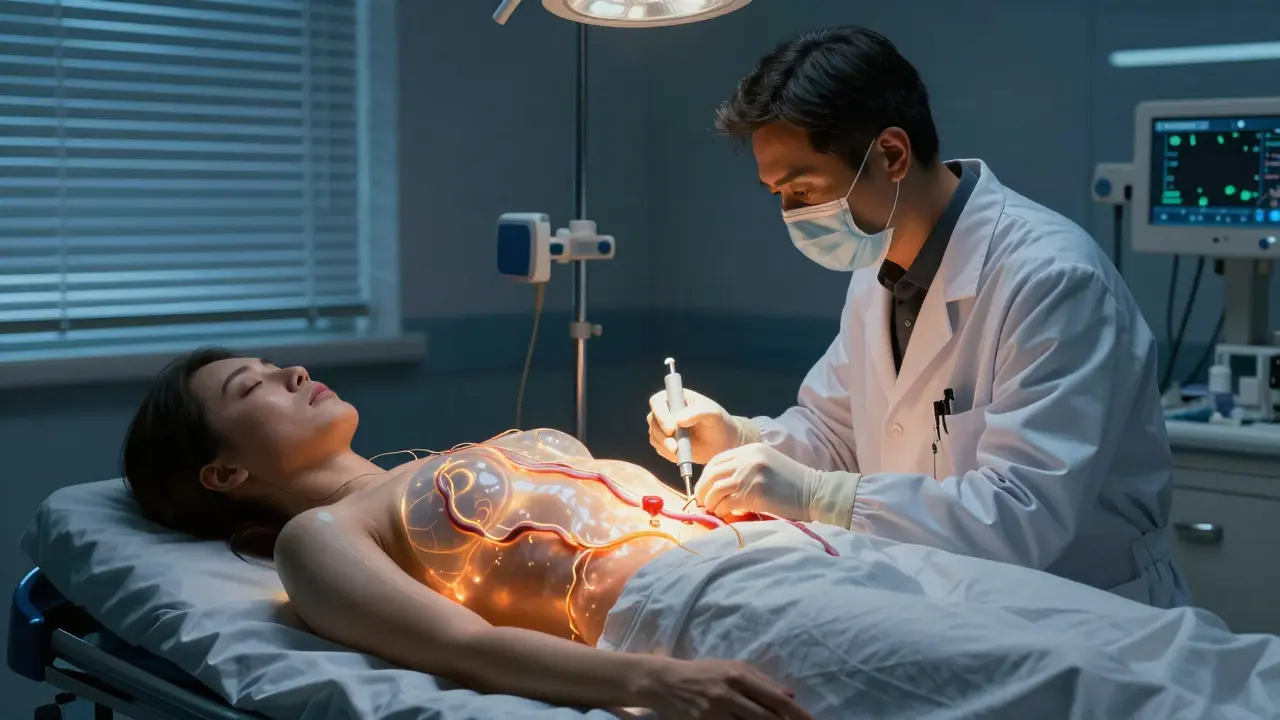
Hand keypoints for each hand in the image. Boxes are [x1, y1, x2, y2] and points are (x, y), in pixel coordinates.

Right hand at [639, 658, 812, 719]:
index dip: (796, 713)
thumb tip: (789, 695)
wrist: (666, 682)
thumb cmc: (704, 672)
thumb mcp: (732, 667)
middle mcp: (728, 693)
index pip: (774, 698)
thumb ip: (761, 679)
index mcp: (737, 675)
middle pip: (765, 718)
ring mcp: (715, 712)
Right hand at [647, 388, 744, 464]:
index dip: (660, 414)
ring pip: (654, 435)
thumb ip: (698, 413)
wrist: (723, 443)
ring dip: (664, 446)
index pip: (657, 401)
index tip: (671, 429)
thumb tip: (678, 420)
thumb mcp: (714, 414)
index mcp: (676, 398)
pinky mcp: (665, 442)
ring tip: (680, 452)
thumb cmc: (719, 423)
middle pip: (652, 420)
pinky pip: (659, 448)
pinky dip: (667, 453)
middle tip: (675, 447)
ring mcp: (664, 427)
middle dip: (662, 435)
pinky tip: (680, 455)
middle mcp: (666, 411)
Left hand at [694, 444, 817, 520]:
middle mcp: (749, 458)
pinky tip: (724, 514)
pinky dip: (721, 509)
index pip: (717, 460)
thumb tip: (718, 486)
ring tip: (713, 510)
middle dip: (703, 489)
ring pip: (717, 488)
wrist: (815, 492)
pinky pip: (727, 502)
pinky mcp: (755, 492)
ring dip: (711, 502)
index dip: (706, 476)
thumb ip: (745, 469)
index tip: (704, 489)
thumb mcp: (766, 466)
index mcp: (751, 449)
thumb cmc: (792, 484)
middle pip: (713, 473)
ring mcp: (752, 474)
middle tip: (702, 502)